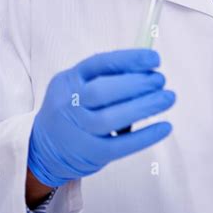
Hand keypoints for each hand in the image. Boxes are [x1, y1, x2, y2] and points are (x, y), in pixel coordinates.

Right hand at [27, 49, 175, 187]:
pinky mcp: (90, 154)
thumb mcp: (78, 86)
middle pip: (103, 91)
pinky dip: (146, 136)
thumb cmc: (74, 110)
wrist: (45, 149)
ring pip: (111, 118)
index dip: (129, 59)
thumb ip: (107, 76)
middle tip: (160, 81)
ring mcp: (77, 130)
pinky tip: (164, 126)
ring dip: (145, 106)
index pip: (99, 64)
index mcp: (69, 80)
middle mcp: (68, 103)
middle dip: (137, 84)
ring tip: (167, 98)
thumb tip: (148, 68)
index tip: (154, 59)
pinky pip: (120, 145)